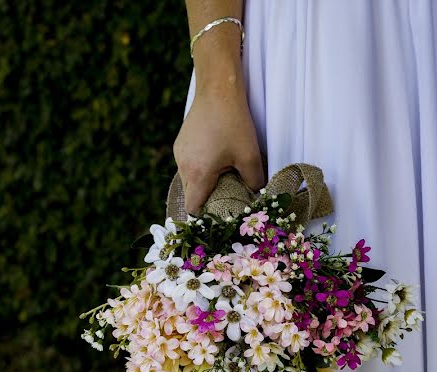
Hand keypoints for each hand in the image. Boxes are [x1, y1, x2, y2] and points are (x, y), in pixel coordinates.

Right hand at [173, 62, 264, 215]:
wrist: (218, 88)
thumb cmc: (234, 123)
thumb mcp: (251, 157)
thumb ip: (254, 183)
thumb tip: (256, 196)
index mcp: (198, 174)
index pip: (193, 209)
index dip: (206, 217)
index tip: (220, 217)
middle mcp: (183, 166)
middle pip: (191, 196)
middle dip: (207, 201)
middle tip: (228, 201)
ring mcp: (180, 153)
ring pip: (189, 180)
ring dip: (205, 184)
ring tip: (225, 180)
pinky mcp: (182, 142)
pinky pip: (189, 165)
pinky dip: (201, 169)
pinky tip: (218, 161)